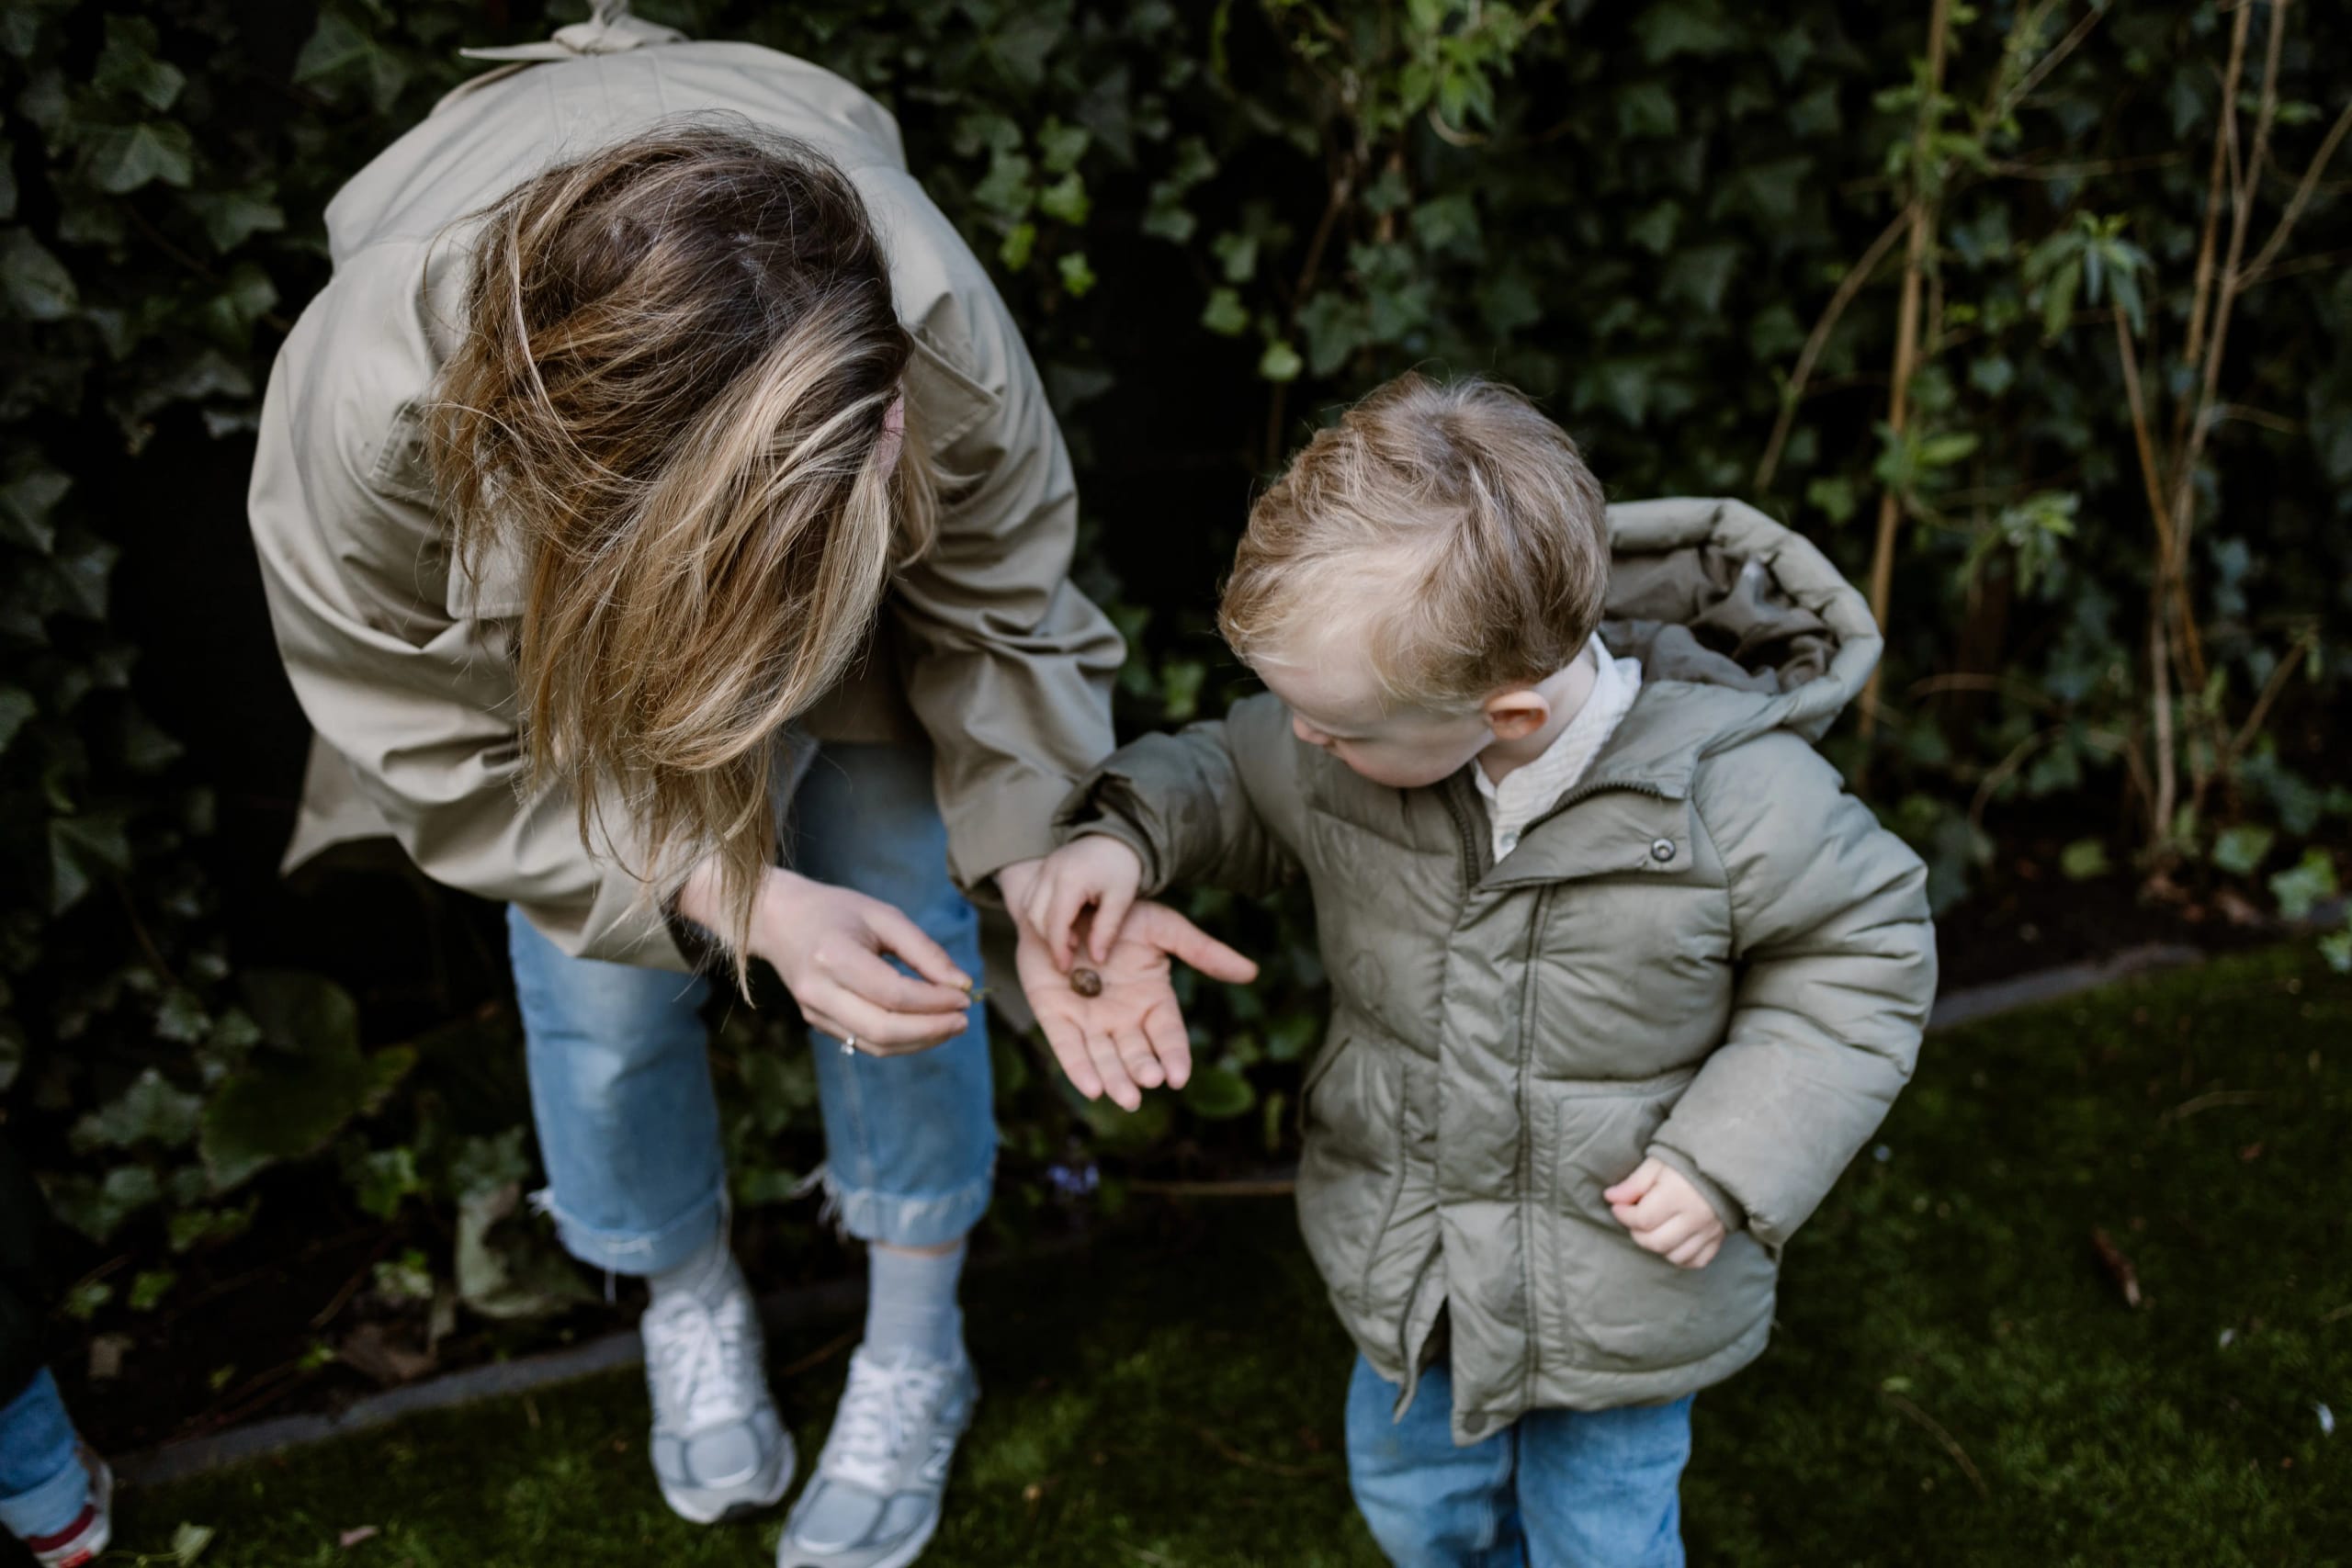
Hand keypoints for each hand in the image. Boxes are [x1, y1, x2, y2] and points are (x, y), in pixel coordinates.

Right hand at [685, 862, 973, 1052]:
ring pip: (875, 1045)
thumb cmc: (837, 912)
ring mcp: (813, 1011)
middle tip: (964, 1019)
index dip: (934, 1001)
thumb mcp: (884, 916)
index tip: (966, 996)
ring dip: (920, 1042)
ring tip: (952, 1025)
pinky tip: (926, 1026)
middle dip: (931, 1030)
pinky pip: (864, 1043)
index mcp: (833, 956)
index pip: (892, 994)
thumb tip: (963, 985)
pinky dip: (901, 1041)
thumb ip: (924, 951)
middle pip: (883, 1029)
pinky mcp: (817, 1022)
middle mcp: (818, 990)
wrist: (778, 919)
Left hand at [1015, 900, 1257, 1111]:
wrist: (1068, 899)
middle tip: (1150, 1080)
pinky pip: (1068, 1047)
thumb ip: (1202, 951)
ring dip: (1115, 1079)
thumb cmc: (1119, 913)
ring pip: (1104, 1058)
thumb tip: (1251, 972)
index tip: (1179, 1077)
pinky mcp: (1057, 1017)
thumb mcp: (1163, 928)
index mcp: (1152, 1001)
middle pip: (1136, 1053)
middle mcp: (1123, 1018)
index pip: (1168, 1036)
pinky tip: (1091, 1089)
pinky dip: (1078, 1069)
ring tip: (1127, 1098)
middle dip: (1143, 1069)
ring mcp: (1089, 1020)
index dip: (1174, 1056)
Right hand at [1019, 837, 1145, 969]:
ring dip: (1043, 929)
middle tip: (1069, 953)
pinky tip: (1060, 924)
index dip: (1058, 948)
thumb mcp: (1121, 899)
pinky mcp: (1042, 871)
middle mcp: (1050, 873)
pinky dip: (1039, 916)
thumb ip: (1107, 929)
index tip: (1065, 966)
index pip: (1055, 922)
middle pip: (1035, 917)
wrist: (1116, 835)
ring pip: (1028, 908)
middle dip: (1049, 940)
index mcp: (1070, 880)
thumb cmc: (1121, 867)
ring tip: (1068, 938)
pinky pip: (1030, 898)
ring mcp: (1043, 870)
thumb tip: (1096, 958)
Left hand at [1604, 1158, 1727, 1269]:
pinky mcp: (1718, 1240)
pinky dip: (1680, 1257)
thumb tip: (1610, 1198)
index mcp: (1678, 1195)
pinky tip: (1672, 1242)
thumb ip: (1633, 1183)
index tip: (1618, 1207)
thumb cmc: (1686, 1163)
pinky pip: (1695, 1261)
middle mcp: (1695, 1218)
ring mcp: (1709, 1232)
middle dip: (1637, 1232)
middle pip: (1656, 1242)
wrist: (1723, 1165)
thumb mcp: (1656, 1164)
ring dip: (1657, 1246)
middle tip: (1635, 1218)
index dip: (1624, 1215)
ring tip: (1653, 1228)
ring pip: (1674, 1256)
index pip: (1642, 1219)